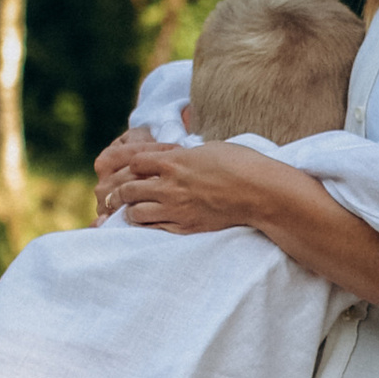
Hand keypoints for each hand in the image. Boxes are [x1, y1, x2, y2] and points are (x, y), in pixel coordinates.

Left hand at [91, 134, 278, 235]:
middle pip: (128, 189)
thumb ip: (185, 154)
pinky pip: (154, 229)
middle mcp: (169, 185)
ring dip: (131, 210)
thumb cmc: (240, 164)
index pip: (135, 162)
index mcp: (174, 160)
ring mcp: (176, 208)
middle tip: (118, 195)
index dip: (133, 166)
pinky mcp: (185, 226)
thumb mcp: (208, 148)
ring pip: (135, 213)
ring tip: (134, 210)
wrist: (260, 192)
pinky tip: (150, 223)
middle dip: (121, 191)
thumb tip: (175, 156)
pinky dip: (147, 226)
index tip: (136, 170)